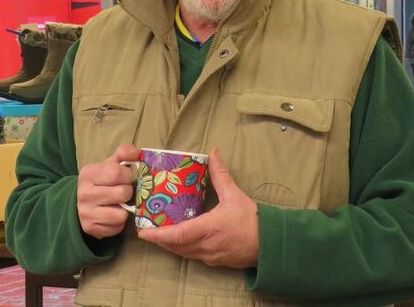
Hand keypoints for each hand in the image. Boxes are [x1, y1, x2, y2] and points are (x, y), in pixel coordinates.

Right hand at [77, 143, 140, 238]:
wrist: (79, 202)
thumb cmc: (101, 181)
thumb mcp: (109, 164)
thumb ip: (124, 154)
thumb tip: (138, 153)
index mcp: (88, 173)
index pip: (116, 172)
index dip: (127, 175)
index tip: (125, 177)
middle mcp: (84, 193)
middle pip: (122, 193)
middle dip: (128, 192)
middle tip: (122, 191)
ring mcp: (86, 213)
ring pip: (121, 214)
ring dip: (124, 209)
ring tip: (118, 204)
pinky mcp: (90, 228)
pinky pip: (117, 227)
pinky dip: (119, 222)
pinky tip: (112, 215)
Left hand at [137, 148, 258, 268]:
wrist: (271, 244)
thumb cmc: (253, 221)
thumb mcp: (235, 195)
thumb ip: (220, 175)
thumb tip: (213, 153)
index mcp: (209, 229)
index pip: (177, 235)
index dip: (158, 235)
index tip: (143, 232)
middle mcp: (206, 245)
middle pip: (175, 246)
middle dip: (159, 240)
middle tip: (145, 229)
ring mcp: (210, 256)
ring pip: (183, 253)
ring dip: (169, 245)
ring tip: (158, 234)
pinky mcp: (215, 261)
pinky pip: (192, 256)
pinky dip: (182, 248)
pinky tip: (179, 239)